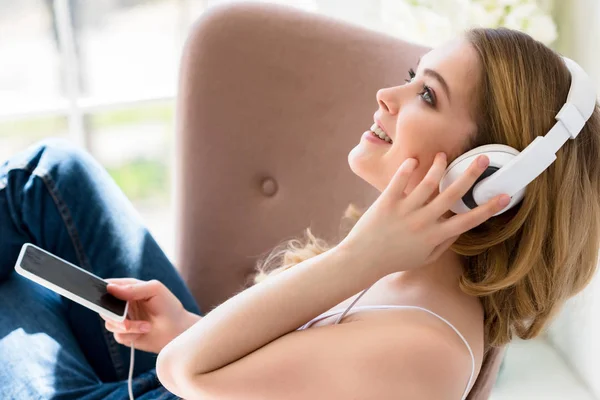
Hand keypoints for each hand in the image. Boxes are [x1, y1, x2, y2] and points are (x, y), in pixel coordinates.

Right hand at [101, 278, 200, 353]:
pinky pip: (118, 335)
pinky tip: (145, 330)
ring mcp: (124, 320)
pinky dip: (131, 334)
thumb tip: (110, 288)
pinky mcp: (126, 335)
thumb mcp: (154, 290)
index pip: (109, 286)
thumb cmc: (169, 306)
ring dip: (127, 325)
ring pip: (110, 322)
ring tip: (146, 325)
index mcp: (129, 289)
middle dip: (111, 311)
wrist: (178, 330)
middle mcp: (123, 305)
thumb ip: (132, 288)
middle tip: (122, 315)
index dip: (101, 288)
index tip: (99, 292)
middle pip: (103, 306)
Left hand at [337, 152, 510, 277]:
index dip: (488, 208)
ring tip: (443, 156)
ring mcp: (404, 211)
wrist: (363, 260)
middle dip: (470, 175)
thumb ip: (444, 243)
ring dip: (438, 167)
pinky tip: (414, 160)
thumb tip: (459, 227)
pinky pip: (399, 181)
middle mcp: (422, 222)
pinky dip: (407, 169)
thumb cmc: (395, 259)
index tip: (505, 195)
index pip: (468, 220)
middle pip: (452, 195)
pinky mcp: (386, 202)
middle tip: (482, 159)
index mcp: (435, 236)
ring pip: (427, 183)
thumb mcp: (425, 257)